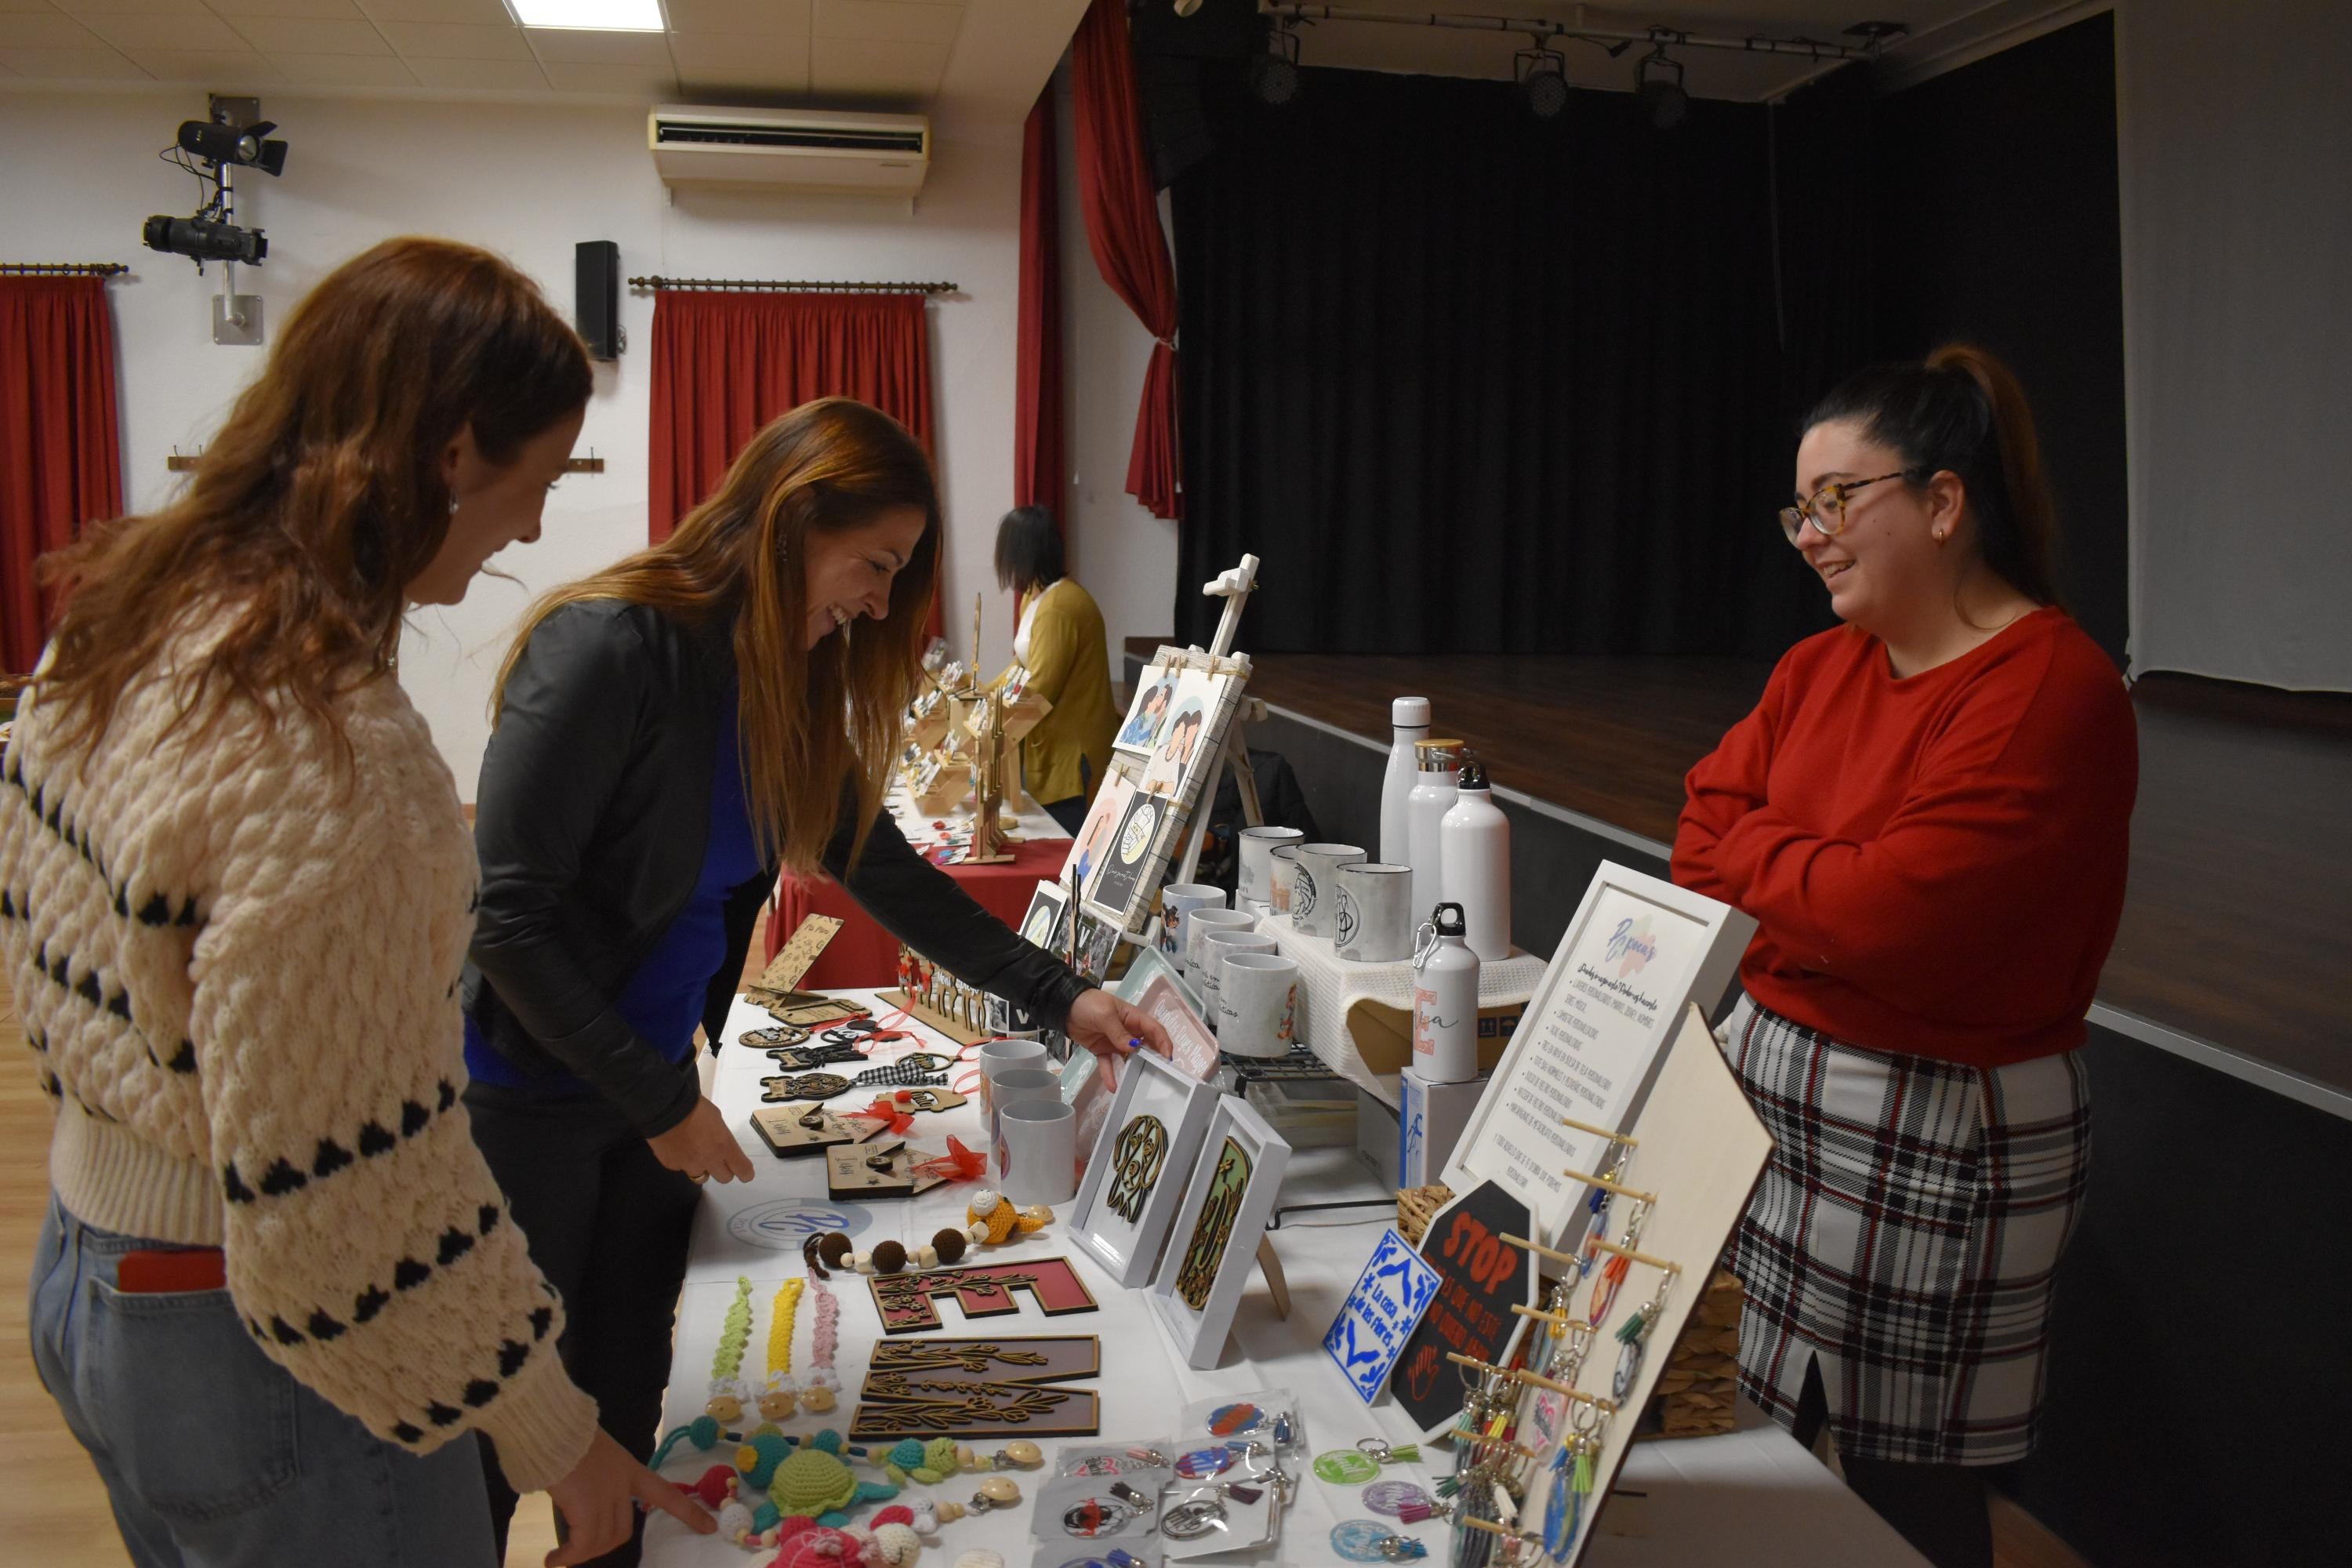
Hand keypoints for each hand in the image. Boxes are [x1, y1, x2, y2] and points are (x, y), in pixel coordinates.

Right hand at [544, 1427, 714, 1564]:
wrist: (553, 1427)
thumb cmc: (568, 1435)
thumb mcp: (596, 1453)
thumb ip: (600, 1473)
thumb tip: (585, 1492)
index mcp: (630, 1469)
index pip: (666, 1493)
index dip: (688, 1513)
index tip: (710, 1528)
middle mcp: (622, 1485)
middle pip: (624, 1530)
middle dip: (603, 1545)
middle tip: (579, 1549)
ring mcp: (605, 1497)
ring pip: (604, 1540)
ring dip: (581, 1554)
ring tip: (560, 1557)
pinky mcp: (585, 1508)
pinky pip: (583, 1544)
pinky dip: (567, 1556)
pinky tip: (551, 1560)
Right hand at [646, 1097, 755, 1184]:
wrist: (666, 1108)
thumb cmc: (696, 1107)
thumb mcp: (717, 1119)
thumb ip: (721, 1137)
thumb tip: (719, 1145)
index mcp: (725, 1146)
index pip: (743, 1170)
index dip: (745, 1173)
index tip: (745, 1172)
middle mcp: (709, 1160)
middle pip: (724, 1178)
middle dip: (723, 1170)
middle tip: (717, 1159)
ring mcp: (689, 1165)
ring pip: (700, 1177)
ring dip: (701, 1167)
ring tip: (694, 1153)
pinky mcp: (672, 1165)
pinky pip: (681, 1167)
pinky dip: (681, 1160)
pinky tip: (676, 1147)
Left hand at [1063, 988, 1172, 1076]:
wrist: (1065, 1007)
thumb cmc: (1089, 1004)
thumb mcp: (1106, 1014)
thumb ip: (1119, 1032)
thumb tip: (1133, 1048)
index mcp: (1133, 1018)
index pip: (1154, 1029)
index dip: (1163, 1042)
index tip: (1168, 1057)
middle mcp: (1128, 1031)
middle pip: (1146, 1046)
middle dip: (1154, 1059)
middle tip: (1159, 1075)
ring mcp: (1115, 1042)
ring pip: (1129, 1058)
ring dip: (1134, 1070)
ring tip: (1139, 1084)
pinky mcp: (1102, 1050)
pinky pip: (1109, 1064)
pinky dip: (1110, 1075)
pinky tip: (1113, 1087)